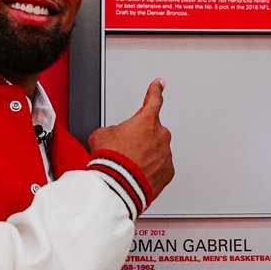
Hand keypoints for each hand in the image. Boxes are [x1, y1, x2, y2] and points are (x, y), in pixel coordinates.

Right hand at [89, 78, 174, 197]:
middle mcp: (160, 134)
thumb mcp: (101, 135)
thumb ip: (111, 130)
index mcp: (145, 120)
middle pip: (152, 131)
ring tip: (130, 165)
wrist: (118, 185)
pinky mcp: (168, 171)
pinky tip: (138, 174)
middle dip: (141, 137)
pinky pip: (161, 166)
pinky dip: (151, 169)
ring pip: (157, 150)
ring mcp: (166, 153)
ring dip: (146, 155)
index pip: (153, 99)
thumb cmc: (112, 160)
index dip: (156, 89)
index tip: (159, 84)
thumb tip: (109, 136)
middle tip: (126, 150)